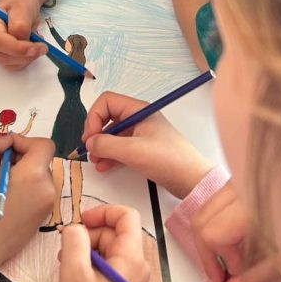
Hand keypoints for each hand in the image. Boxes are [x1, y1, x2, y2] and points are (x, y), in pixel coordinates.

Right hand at [0, 0, 48, 70]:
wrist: (23, 0)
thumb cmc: (21, 0)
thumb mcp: (23, 7)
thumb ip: (21, 25)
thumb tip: (23, 42)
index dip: (18, 48)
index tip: (37, 47)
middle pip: (3, 55)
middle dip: (26, 55)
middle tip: (44, 47)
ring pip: (9, 63)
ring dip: (27, 58)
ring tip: (37, 43)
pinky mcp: (0, 54)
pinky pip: (13, 65)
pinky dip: (26, 60)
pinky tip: (31, 46)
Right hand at [0, 131, 55, 270]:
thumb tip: (5, 140)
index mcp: (36, 174)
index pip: (43, 144)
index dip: (23, 141)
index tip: (3, 151)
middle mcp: (48, 189)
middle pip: (40, 160)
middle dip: (20, 158)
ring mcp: (47, 206)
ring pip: (38, 176)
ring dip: (21, 173)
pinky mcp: (42, 219)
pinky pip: (37, 193)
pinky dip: (24, 189)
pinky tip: (3, 200)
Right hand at [60, 205, 148, 281]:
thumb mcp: (73, 272)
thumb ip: (74, 240)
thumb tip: (75, 227)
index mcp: (132, 258)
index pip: (127, 216)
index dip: (103, 212)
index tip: (80, 222)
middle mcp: (138, 266)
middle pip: (115, 232)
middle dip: (89, 235)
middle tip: (66, 250)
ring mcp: (133, 279)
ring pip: (110, 248)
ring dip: (88, 250)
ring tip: (67, 266)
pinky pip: (110, 264)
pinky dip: (92, 263)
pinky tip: (76, 276)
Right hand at [82, 92, 212, 198]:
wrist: (192, 180)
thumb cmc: (167, 159)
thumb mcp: (132, 151)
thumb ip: (106, 144)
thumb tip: (89, 142)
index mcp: (138, 110)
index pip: (107, 102)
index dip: (94, 117)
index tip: (91, 137)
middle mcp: (138, 118)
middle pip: (108, 116)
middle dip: (96, 132)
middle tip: (90, 149)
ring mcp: (141, 133)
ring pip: (112, 133)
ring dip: (101, 145)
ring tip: (96, 160)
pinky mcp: (143, 149)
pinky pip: (120, 146)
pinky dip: (110, 154)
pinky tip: (104, 166)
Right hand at [191, 181, 280, 281]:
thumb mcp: (280, 261)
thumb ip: (251, 278)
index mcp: (249, 212)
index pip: (212, 236)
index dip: (215, 261)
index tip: (227, 278)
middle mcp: (239, 193)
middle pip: (201, 221)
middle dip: (207, 251)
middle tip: (219, 273)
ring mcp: (236, 184)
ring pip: (204, 211)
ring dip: (209, 237)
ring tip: (227, 255)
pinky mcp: (237, 183)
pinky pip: (213, 204)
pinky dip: (214, 223)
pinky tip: (230, 238)